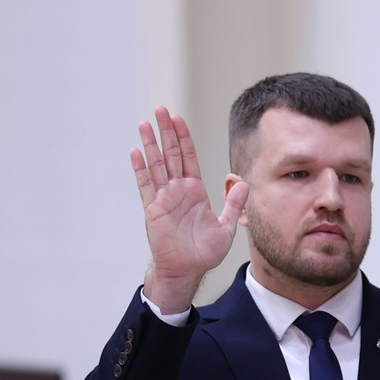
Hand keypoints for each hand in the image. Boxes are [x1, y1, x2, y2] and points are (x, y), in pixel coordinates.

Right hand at [130, 107, 247, 314]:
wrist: (187, 270)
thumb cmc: (205, 251)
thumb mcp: (226, 226)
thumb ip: (234, 203)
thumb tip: (243, 182)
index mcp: (195, 191)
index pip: (188, 158)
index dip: (183, 138)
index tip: (178, 119)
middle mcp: (178, 190)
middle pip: (170, 154)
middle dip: (166, 132)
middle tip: (160, 110)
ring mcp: (163, 198)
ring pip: (156, 165)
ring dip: (150, 144)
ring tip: (144, 123)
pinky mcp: (152, 208)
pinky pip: (145, 185)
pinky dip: (140, 168)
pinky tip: (135, 152)